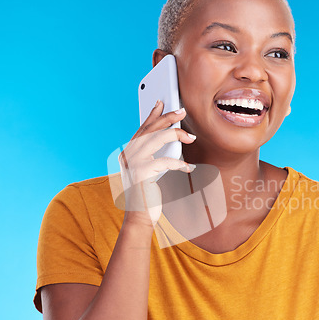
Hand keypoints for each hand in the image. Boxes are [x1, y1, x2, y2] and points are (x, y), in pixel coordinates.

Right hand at [118, 101, 195, 225]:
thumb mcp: (149, 171)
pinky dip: (180, 164)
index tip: (162, 102)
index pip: (142, 128)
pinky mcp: (142, 173)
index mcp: (128, 153)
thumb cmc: (147, 194)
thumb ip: (153, 155)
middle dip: (168, 118)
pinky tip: (189, 168)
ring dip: (176, 134)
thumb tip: (171, 138)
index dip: (152, 114)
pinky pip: (165, 161)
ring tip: (190, 137)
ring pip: (157, 139)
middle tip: (182, 111)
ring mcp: (132, 163)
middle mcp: (127, 155)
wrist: (139, 216)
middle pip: (150, 129)